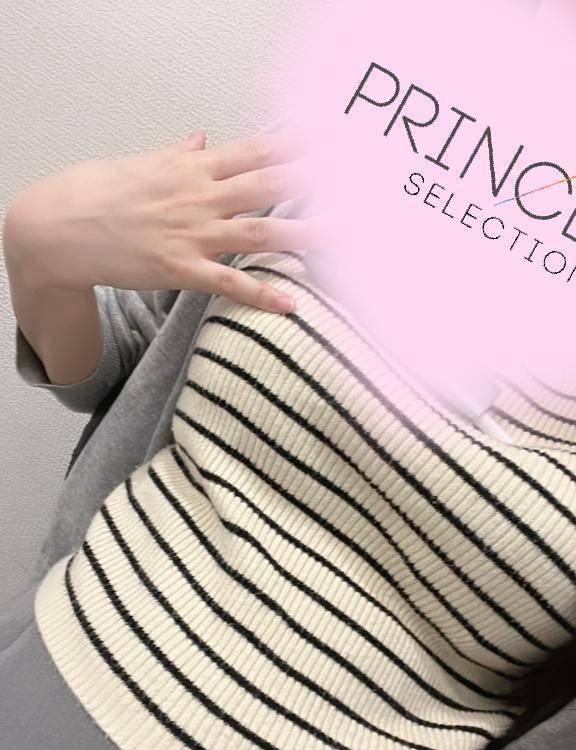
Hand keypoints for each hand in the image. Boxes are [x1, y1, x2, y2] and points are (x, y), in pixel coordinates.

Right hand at [6, 128, 318, 312]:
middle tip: (357, 181)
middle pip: (269, 184)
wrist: (61, 226)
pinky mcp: (179, 269)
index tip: (332, 139)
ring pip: (258, 231)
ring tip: (344, 237)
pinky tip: (290, 303)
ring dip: (303, 234)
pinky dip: (261, 294)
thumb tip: (201, 138)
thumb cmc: (100, 193)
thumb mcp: (144, 165)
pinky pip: (229, 283)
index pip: (256, 151)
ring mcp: (192, 233)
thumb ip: (180, 155)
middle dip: (316, 181)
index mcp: (194, 169)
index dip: (297, 144)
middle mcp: (200, 196)